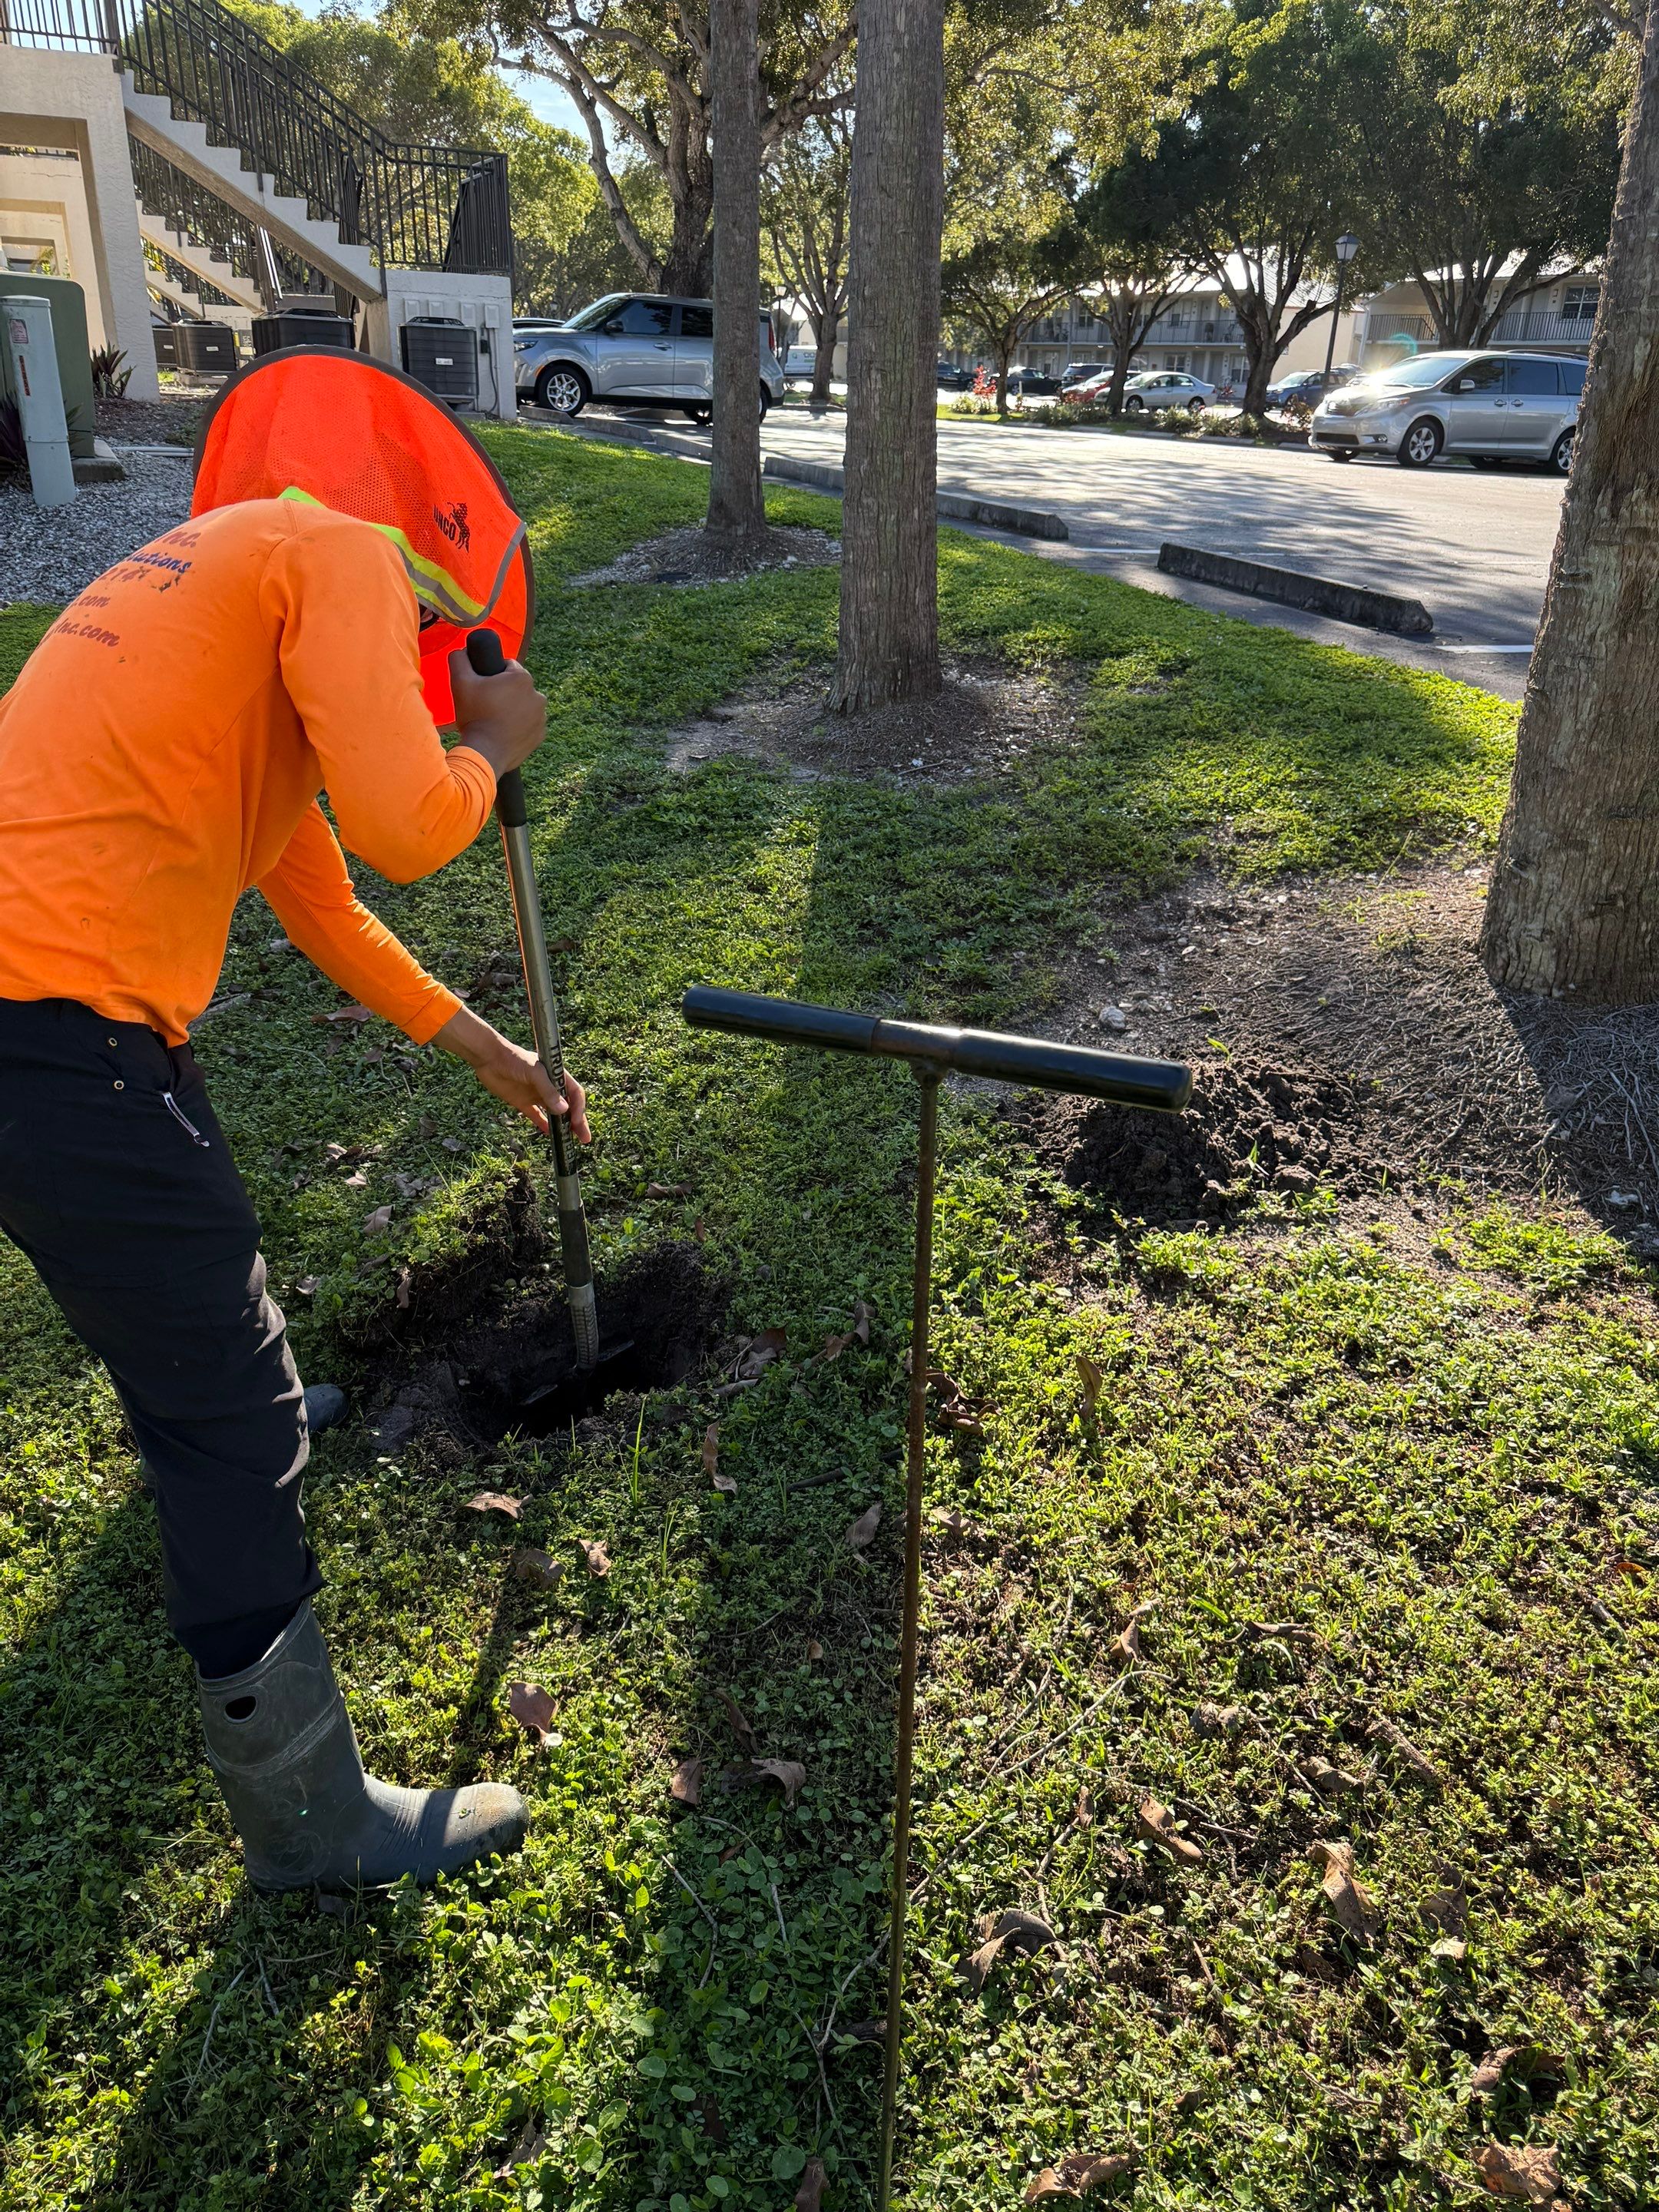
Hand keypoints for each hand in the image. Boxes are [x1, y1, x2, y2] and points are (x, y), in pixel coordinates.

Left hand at [432, 1006, 590, 1141]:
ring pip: (554, 1113)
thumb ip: (548, 1091)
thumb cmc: (514, 1059)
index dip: (578, 1108)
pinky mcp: (523, 1102)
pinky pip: (536, 1116)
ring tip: (569, 1140)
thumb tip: (564, 1110)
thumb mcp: (534, 1072)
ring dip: (562, 1126)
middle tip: (584, 1138)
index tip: (576, 1121)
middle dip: (577, 1122)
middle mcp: (549, 1086)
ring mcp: (536, 1095)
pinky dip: (543, 1125)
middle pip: (568, 1106)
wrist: (489, 1058)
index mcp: (556, 1076)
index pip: (574, 1094)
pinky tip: (549, 1134)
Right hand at [448, 648, 547, 781]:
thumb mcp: (459, 681)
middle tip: (485, 705)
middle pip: (516, 687)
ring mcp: (541, 717)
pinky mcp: (540, 735)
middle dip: (503, 692)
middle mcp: (538, 695)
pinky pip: (528, 724)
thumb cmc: (473, 716)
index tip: (482, 687)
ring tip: (493, 720)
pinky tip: (503, 732)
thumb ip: (459, 658)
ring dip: (512, 708)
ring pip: (523, 705)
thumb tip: (462, 651)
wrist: (485, 754)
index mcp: (522, 678)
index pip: (507, 666)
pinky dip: (518, 726)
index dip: (492, 674)